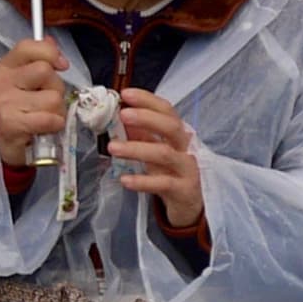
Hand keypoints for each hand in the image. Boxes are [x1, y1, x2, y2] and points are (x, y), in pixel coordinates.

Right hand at [0, 40, 67, 166]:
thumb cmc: (15, 110)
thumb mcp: (22, 82)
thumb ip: (37, 59)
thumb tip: (51, 41)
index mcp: (4, 67)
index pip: (28, 47)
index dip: (50, 53)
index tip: (61, 65)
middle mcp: (2, 82)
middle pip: (45, 71)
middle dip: (56, 87)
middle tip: (46, 100)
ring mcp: (6, 103)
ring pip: (53, 98)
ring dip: (56, 110)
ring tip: (44, 116)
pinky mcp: (13, 125)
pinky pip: (51, 119)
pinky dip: (55, 125)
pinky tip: (44, 128)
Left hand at [109, 88, 202, 232]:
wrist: (190, 207)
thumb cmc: (170, 174)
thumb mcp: (156, 151)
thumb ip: (141, 134)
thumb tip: (119, 116)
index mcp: (178, 134)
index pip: (167, 110)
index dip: (147, 100)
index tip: (126, 94)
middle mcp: (186, 148)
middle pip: (171, 127)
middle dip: (146, 118)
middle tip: (123, 114)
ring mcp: (187, 169)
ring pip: (164, 154)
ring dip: (136, 149)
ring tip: (112, 148)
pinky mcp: (184, 190)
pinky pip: (163, 183)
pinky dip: (142, 181)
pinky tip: (124, 179)